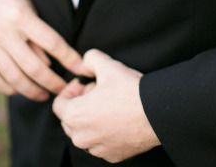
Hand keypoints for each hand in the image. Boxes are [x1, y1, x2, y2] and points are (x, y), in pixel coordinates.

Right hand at [0, 0, 84, 100]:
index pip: (52, 42)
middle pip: (34, 67)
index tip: (81, 69)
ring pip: (14, 78)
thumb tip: (49, 62)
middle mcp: (5, 34)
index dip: (69, 58)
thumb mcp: (26, 4)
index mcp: (22, 17)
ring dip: (32, 91)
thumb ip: (37, 32)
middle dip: (53, 83)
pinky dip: (8, 89)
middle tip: (65, 90)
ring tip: (44, 95)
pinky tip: (19, 90)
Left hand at [53, 48, 160, 162]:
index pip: (58, 104)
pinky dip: (105, 132)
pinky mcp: (112, 156)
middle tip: (98, 91)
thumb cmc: (130, 90)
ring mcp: (97, 149)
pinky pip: (101, 143)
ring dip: (92, 119)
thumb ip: (89, 58)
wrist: (157, 113)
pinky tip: (119, 118)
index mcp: (75, 116)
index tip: (85, 83)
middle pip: (70, 120)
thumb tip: (83, 63)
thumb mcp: (107, 65)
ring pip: (85, 133)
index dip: (71, 90)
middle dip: (80, 104)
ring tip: (110, 104)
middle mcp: (81, 137)